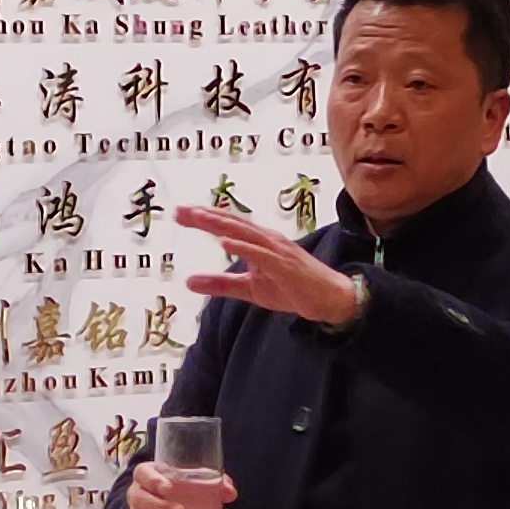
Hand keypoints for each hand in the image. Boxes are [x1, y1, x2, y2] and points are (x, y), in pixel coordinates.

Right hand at [125, 463, 235, 508]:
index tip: (168, 487)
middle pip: (140, 500)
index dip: (152, 480)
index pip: (142, 474)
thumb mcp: (193, 479)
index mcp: (146, 475)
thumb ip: (213, 482)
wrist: (164, 502)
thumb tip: (230, 493)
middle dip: (160, 507)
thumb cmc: (179, 486)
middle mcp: (137, 495)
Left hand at [175, 206, 363, 330]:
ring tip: (198, 217)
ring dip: (221, 225)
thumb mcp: (249, 289)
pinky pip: (261, 255)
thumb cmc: (291, 288)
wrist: (329, 299)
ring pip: (245, 233)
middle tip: (180, 210)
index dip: (204, 218)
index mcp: (258, 242)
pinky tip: (225, 244)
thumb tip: (189, 282)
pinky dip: (243, 248)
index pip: (227, 226)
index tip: (180, 212)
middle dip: (205, 215)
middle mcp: (267, 240)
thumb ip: (220, 284)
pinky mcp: (285, 265)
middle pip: (232, 224)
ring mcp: (277, 251)